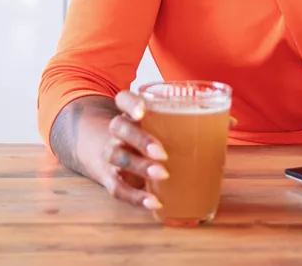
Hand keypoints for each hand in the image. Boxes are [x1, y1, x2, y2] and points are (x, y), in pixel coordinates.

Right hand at [51, 92, 168, 209]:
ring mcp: (108, 154)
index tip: (142, 111)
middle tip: (161, 152)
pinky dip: (136, 197)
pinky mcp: (108, 177)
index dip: (132, 104)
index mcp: (122, 112)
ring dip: (139, 166)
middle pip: (120, 129)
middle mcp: (113, 131)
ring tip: (162, 174)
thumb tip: (208, 120)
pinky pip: (118, 188)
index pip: (123, 99)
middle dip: (140, 140)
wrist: (93, 145)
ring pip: (117, 156)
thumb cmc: (132, 132)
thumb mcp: (140, 119)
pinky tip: (154, 202)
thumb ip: (164, 117)